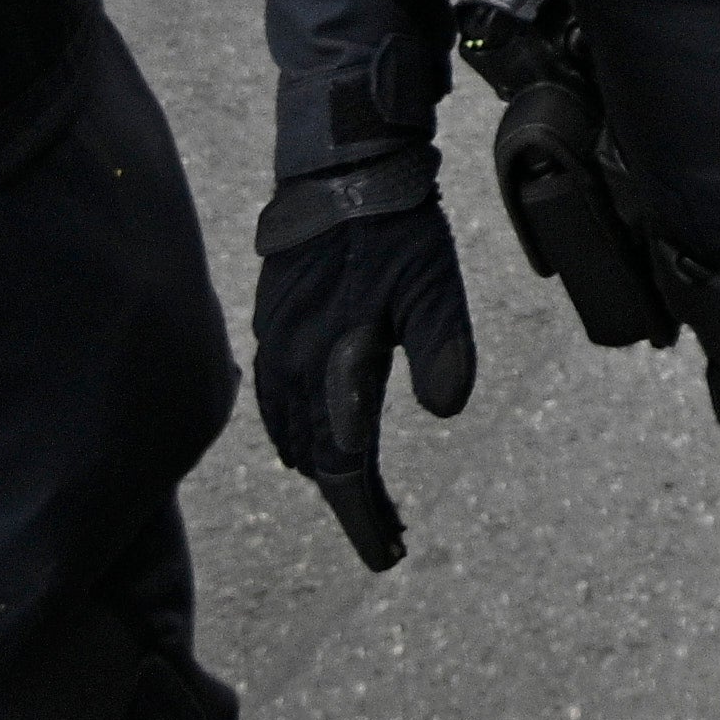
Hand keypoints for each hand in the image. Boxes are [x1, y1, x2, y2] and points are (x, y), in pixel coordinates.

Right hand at [251, 174, 476, 572]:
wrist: (342, 167)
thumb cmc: (395, 228)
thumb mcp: (433, 284)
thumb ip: (441, 347)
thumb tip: (447, 412)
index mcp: (332, 363)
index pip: (346, 466)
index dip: (367, 514)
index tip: (391, 552)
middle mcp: (293, 365)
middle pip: (319, 459)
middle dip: (353, 502)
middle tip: (390, 534)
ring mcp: (276, 346)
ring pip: (293, 435)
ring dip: (326, 470)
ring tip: (361, 499)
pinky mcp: (272, 327)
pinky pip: (276, 403)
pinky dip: (297, 434)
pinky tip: (312, 440)